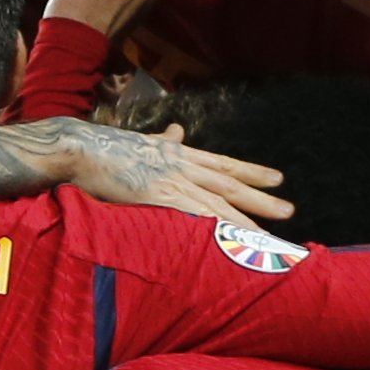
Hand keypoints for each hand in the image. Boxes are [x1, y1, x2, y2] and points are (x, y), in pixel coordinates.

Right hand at [27, 116, 288, 224]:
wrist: (81, 148)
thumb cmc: (106, 147)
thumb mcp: (142, 141)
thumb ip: (163, 140)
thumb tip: (176, 130)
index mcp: (180, 153)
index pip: (225, 164)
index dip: (253, 172)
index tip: (277, 179)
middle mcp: (183, 165)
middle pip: (231, 184)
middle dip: (261, 199)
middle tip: (288, 212)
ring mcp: (173, 180)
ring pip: (219, 203)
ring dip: (246, 221)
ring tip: (270, 236)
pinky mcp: (159, 196)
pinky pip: (195, 216)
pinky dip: (217, 228)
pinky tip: (233, 240)